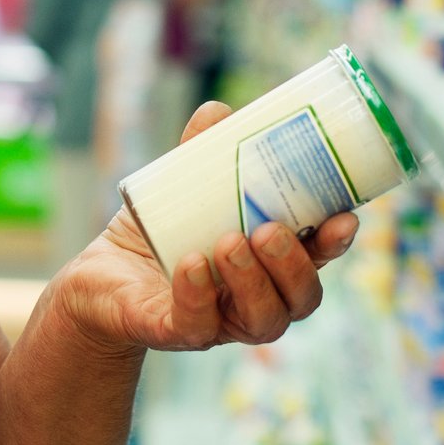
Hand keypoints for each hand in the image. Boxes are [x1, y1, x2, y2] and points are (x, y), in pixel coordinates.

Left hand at [49, 102, 359, 355]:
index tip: (344, 217)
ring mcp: (218, 324)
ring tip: (230, 242)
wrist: (98, 279)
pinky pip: (195, 326)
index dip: (335, 244)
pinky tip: (192, 266)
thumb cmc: (156, 236)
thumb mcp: (179, 190)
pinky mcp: (173, 333)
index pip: (317, 262)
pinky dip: (197, 295)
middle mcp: (254, 302)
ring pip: (261, 321)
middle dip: (294, 267)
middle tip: (269, 229)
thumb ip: (200, 155)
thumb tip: (218, 111)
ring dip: (253, 282)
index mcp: (269, 268)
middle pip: (300, 300)